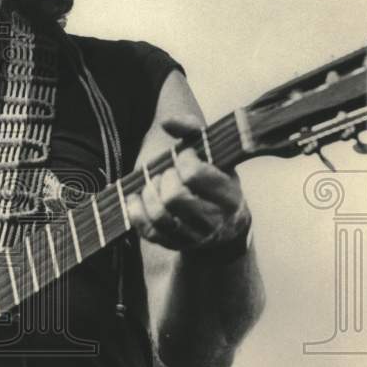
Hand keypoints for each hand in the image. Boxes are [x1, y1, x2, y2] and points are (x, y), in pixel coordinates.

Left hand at [128, 115, 251, 251]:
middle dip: (164, 179)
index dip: (183, 160)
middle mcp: (214, 221)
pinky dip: (136, 211)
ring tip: (153, 184)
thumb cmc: (215, 181)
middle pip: (174, 197)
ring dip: (149, 194)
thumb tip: (167, 122)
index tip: (184, 156)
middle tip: (168, 173)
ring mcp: (194, 237)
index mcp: (230, 196)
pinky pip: (148, 230)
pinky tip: (137, 197)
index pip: (195, 175)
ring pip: (160, 215)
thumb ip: (193, 131)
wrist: (225, 228)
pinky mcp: (174, 244)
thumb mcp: (215, 155)